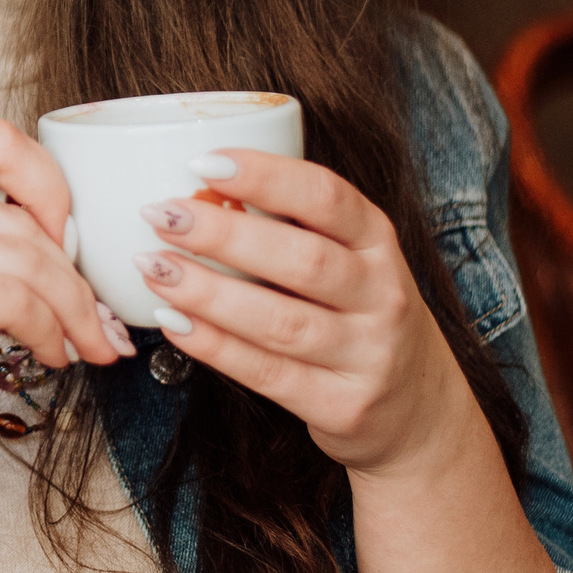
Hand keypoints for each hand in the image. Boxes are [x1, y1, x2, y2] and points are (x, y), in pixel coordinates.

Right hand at [0, 120, 131, 498]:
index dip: (50, 185)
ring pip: (32, 259)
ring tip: (84, 348)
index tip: (65, 241)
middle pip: (25, 217)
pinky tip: (47, 357)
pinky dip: (50, 332)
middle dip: (78, 276)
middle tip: (99, 323)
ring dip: (75, 311)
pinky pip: (17, 300)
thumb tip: (54, 248)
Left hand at [133, 150, 476, 476]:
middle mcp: (382, 296)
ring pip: (281, 322)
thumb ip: (292, 228)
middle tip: (160, 215)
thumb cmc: (359, 315)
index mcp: (378, 244)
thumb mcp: (350, 260)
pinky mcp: (343, 406)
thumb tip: (197, 189)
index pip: (328, 198)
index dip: (266, 175)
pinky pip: (268, 373)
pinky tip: (174, 322)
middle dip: (223, 235)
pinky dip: (215, 347)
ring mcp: (367, 355)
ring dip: (208, 293)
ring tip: (153, 268)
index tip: (204, 161)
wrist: (419, 410)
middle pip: (301, 260)